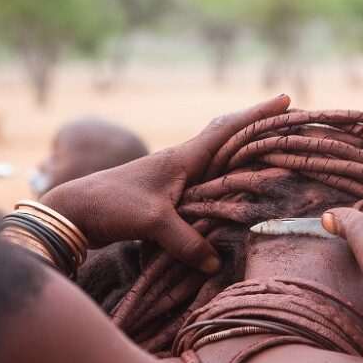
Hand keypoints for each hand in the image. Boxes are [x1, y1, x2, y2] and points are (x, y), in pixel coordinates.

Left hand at [41, 95, 291, 273]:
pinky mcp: (166, 196)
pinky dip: (224, 185)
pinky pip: (205, 186)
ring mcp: (174, 179)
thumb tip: (216, 263)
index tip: (285, 100)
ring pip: (217, 162)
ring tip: (271, 155)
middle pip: (227, 139)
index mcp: (182, 158)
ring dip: (242, 156)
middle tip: (288, 125)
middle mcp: (182, 163)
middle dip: (257, 130)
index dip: (257, 114)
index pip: (227, 129)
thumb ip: (188, 242)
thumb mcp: (154, 222)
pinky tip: (233, 193)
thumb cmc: (113, 205)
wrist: (73, 211)